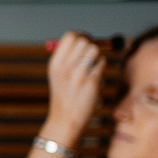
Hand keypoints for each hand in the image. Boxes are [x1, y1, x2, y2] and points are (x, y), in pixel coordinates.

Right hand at [43, 32, 105, 147]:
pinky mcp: (90, 81)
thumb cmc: (64, 98)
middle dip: (91, 44)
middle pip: (84, 40)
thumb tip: (86, 41)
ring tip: (93, 67)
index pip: (70, 36)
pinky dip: (101, 67)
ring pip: (95, 49)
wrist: (65, 121)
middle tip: (91, 56)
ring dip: (98, 56)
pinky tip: (95, 77)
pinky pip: (102, 62)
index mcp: (55, 63)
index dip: (81, 36)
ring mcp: (78, 73)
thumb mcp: (58, 76)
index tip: (84, 44)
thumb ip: (68, 58)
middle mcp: (65, 66)